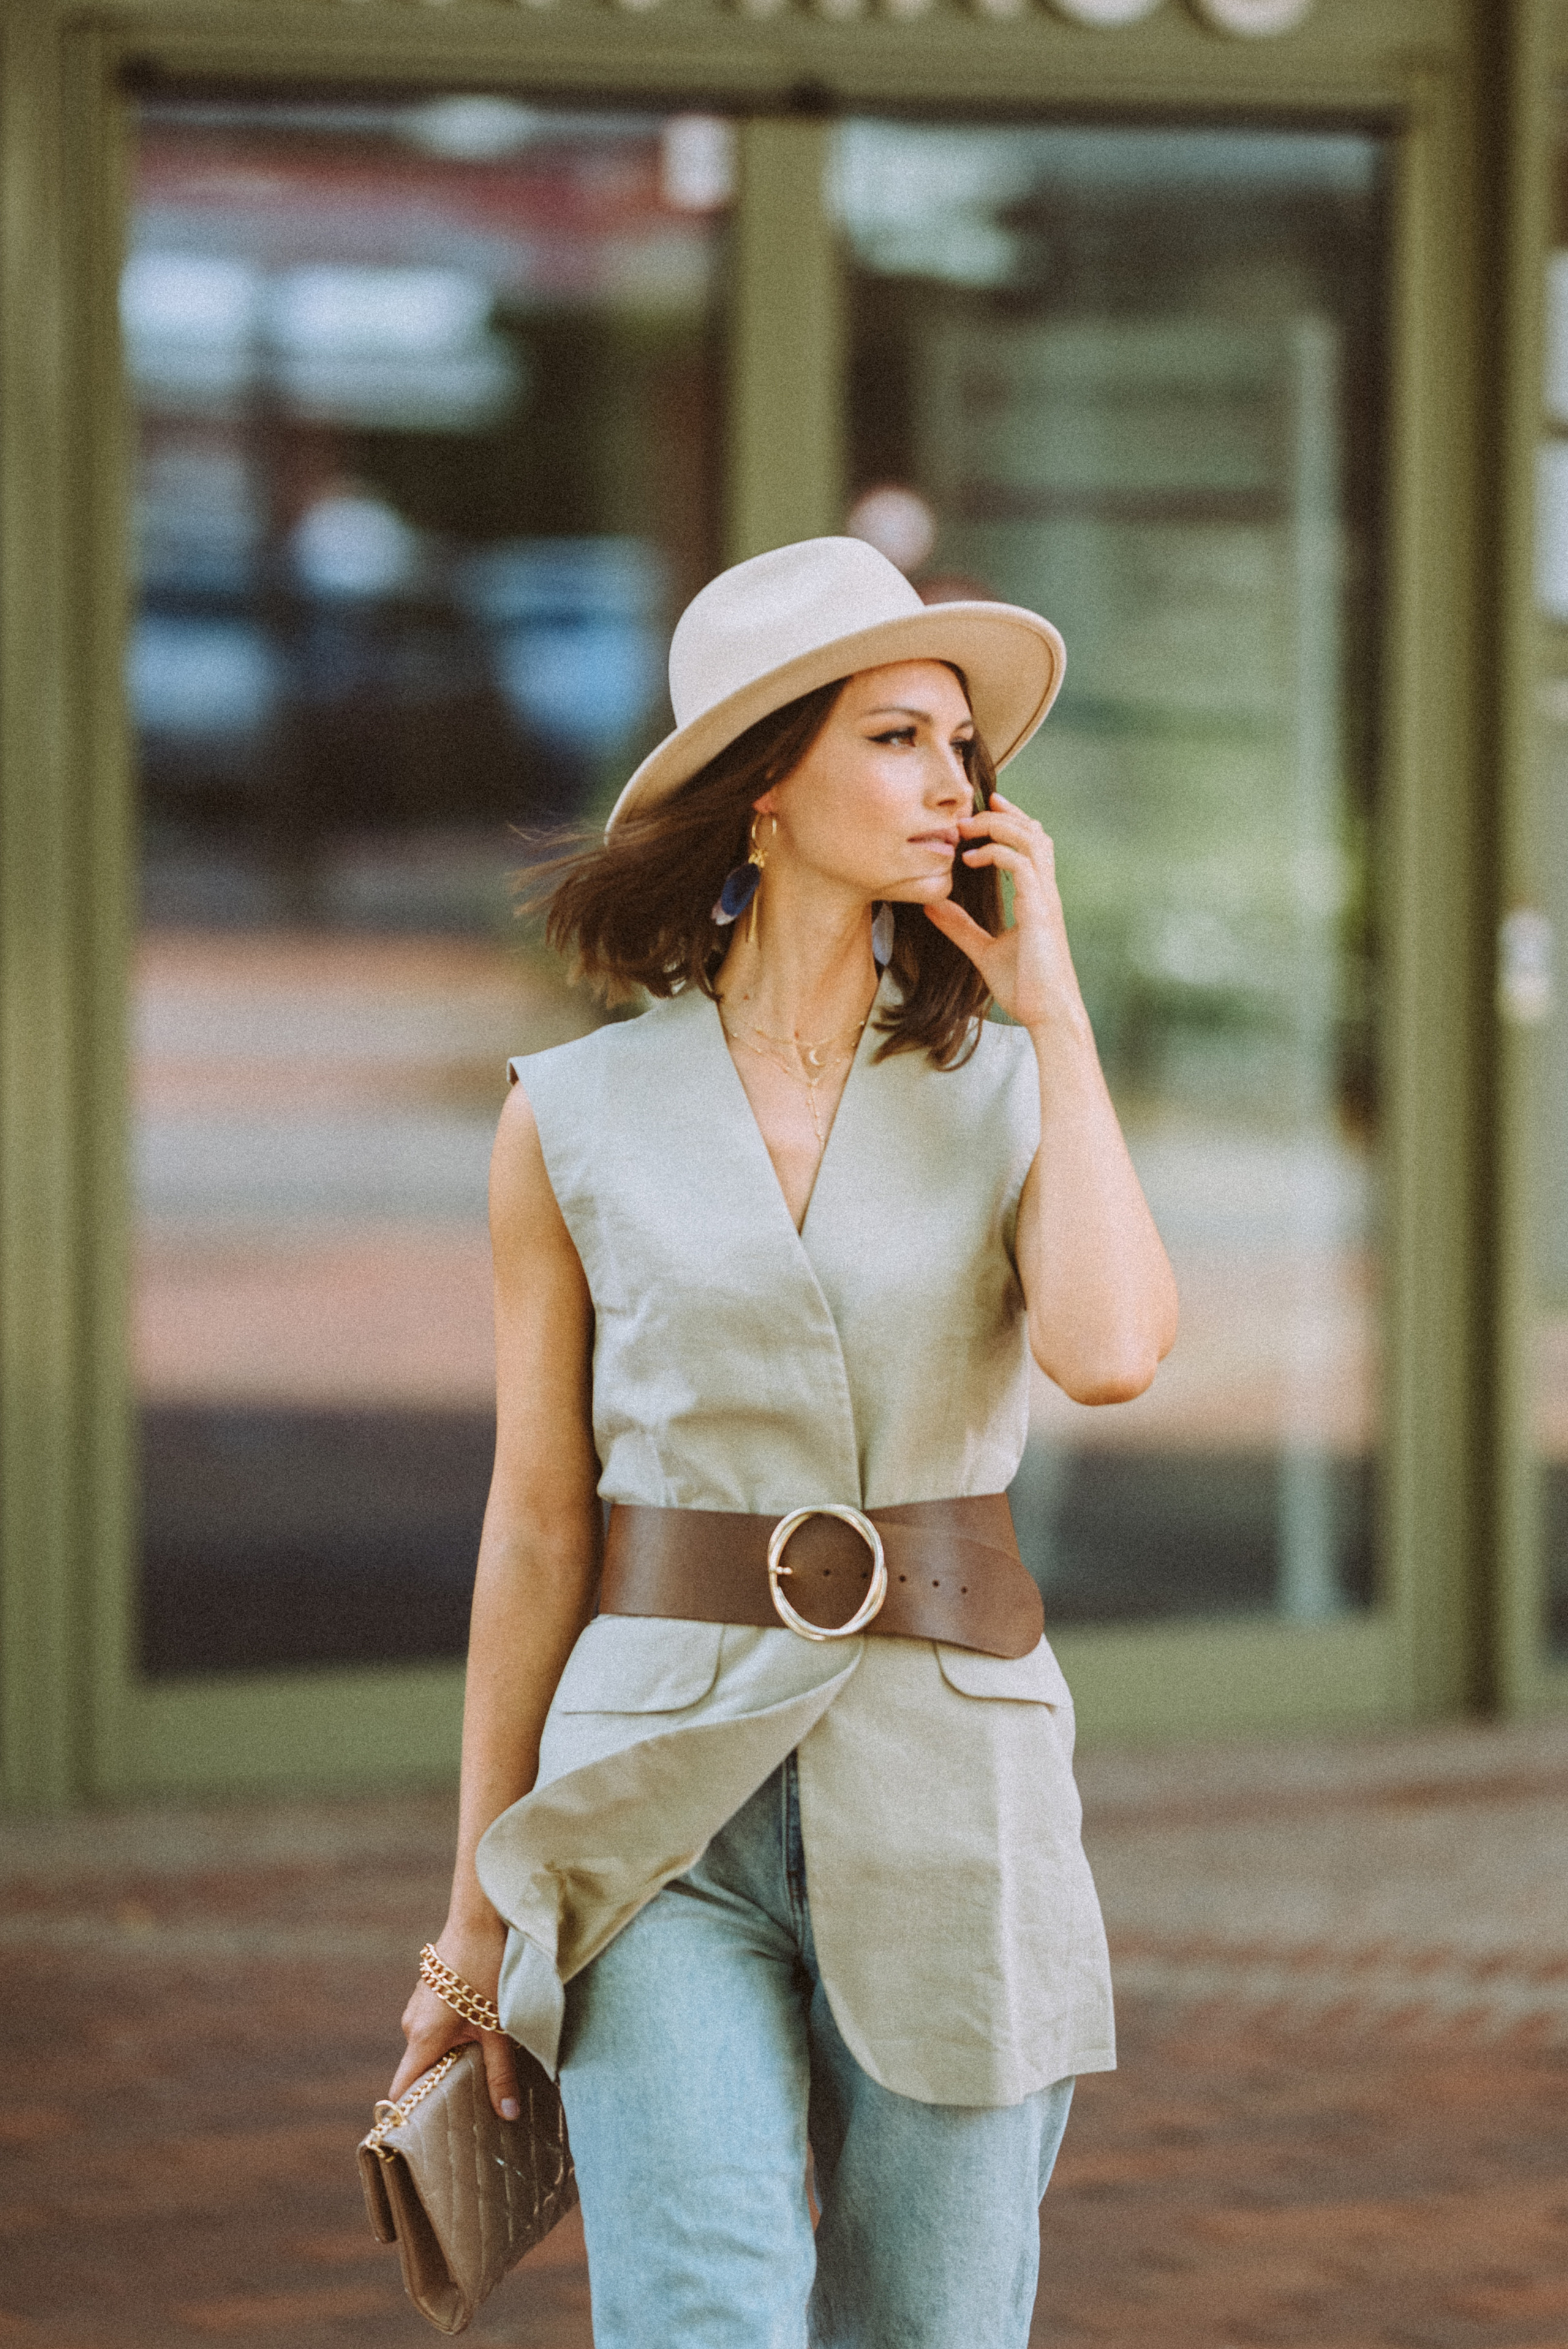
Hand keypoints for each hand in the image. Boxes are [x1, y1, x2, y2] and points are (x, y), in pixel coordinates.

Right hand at [388, 1919, 520, 2122]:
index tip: (422, 2138)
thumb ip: (500, 2072)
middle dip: (443, 2089)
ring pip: (431, 2047)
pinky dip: (453, 2037)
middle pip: (420, 2070)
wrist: (482, 1915)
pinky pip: (436, 2027)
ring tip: (481, 2072)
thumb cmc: (488, 1967)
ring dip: (452, 2059)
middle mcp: (413, 2023)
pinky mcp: (432, 1992)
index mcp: (423, 2037)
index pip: (404, 2089)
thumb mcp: (499, 2025)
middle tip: (469, 2111)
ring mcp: (420, 2005)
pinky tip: (480, 2036)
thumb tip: (506, 2115)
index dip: (410, 2115)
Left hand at [922, 793, 1086, 1037]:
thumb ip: (960, 927)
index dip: (1010, 821)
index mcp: (1037, 897)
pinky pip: (1022, 865)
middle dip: (1002, 815)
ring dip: (998, 827)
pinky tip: (971, 859)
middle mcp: (1045, 892)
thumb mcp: (983, 951)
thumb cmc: (1025, 988)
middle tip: (965, 815)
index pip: (1031, 844)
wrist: (1047, 1015)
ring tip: (966, 830)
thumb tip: (933, 905)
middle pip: (1034, 832)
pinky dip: (996, 853)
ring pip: (1032, 840)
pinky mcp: (1040, 911)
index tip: (981, 810)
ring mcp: (1045, 899)